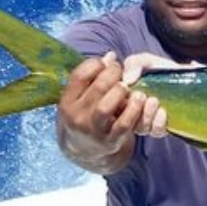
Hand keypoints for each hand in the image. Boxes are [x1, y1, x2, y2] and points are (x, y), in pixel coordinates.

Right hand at [57, 52, 147, 170]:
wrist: (84, 150)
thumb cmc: (85, 113)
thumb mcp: (81, 96)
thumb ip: (93, 75)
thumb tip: (110, 55)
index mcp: (67, 101)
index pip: (79, 75)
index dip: (96, 64)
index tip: (107, 63)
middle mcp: (76, 116)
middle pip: (97, 88)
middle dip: (113, 74)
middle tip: (121, 72)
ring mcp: (93, 130)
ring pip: (108, 106)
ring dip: (121, 92)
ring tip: (128, 86)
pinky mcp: (110, 141)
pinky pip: (125, 123)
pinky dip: (134, 110)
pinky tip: (139, 100)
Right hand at [120, 52, 202, 136]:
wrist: (188, 76)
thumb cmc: (162, 69)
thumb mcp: (146, 61)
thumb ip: (134, 63)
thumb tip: (127, 80)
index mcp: (123, 95)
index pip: (110, 103)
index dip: (114, 98)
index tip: (125, 87)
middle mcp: (132, 111)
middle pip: (121, 120)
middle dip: (129, 108)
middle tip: (141, 94)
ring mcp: (146, 121)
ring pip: (139, 128)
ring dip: (145, 115)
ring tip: (154, 100)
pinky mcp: (161, 127)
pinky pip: (155, 132)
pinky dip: (158, 123)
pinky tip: (163, 111)